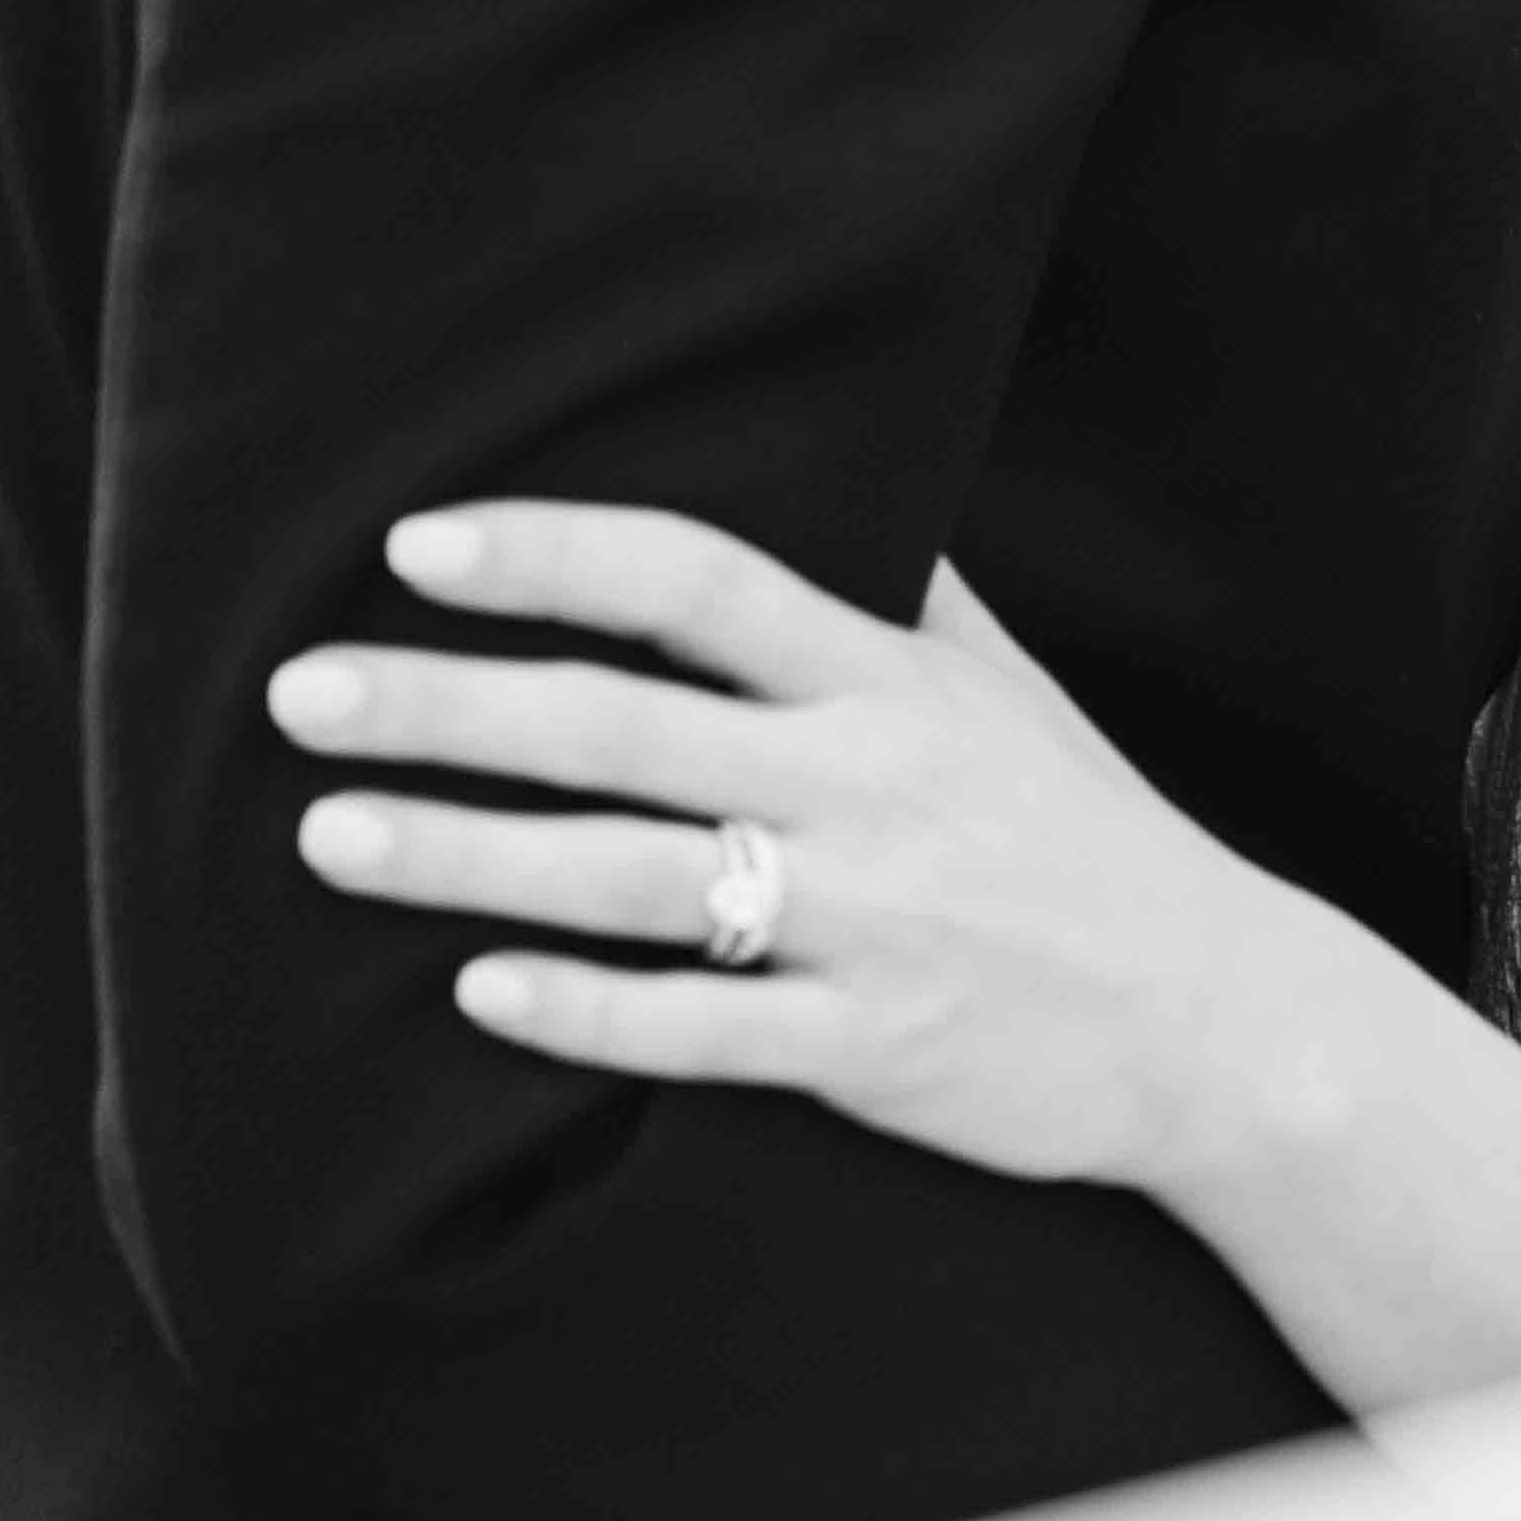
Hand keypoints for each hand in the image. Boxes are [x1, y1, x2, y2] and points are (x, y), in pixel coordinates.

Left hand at [266, 505, 1316, 1195]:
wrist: (1221, 1017)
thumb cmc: (1087, 837)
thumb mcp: (1011, 690)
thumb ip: (907, 593)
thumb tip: (830, 474)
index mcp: (889, 682)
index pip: (699, 581)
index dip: (553, 554)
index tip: (418, 545)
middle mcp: (866, 785)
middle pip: (623, 723)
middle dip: (448, 704)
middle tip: (300, 692)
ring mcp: (866, 919)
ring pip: (631, 876)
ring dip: (465, 855)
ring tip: (328, 837)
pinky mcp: (869, 1045)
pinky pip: (699, 1029)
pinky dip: (584, 1009)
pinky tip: (477, 992)